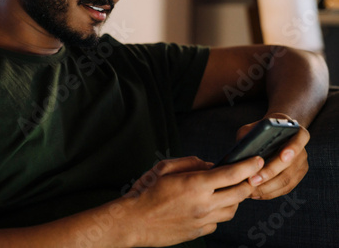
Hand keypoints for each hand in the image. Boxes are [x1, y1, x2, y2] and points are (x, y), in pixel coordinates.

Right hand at [121, 156, 262, 246]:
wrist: (134, 221)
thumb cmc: (145, 192)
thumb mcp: (163, 168)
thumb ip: (189, 162)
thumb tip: (209, 164)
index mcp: (195, 184)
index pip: (232, 174)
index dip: (249, 165)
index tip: (257, 159)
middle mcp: (203, 204)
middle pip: (240, 193)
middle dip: (249, 182)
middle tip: (250, 175)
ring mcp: (203, 220)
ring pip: (232, 210)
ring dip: (235, 198)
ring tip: (228, 190)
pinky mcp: (199, 232)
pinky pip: (218, 221)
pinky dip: (219, 211)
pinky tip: (210, 205)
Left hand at [236, 114, 309, 199]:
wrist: (271, 137)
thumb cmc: (259, 131)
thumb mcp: (252, 128)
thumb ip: (249, 134)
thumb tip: (243, 150)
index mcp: (296, 132)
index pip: (300, 138)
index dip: (293, 148)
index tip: (283, 156)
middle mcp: (302, 150)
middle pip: (290, 165)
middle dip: (269, 173)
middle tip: (252, 180)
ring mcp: (301, 166)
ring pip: (286, 180)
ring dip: (267, 187)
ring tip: (249, 190)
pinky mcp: (296, 178)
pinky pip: (284, 189)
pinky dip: (269, 192)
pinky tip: (255, 193)